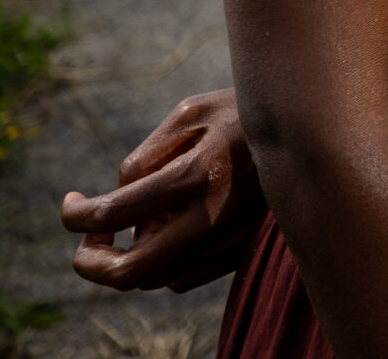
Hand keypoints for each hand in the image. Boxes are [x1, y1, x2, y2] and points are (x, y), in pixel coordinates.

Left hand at [60, 88, 265, 292]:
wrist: (316, 127)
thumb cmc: (244, 110)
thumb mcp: (191, 112)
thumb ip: (147, 156)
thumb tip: (119, 198)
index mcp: (196, 175)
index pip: (112, 214)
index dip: (76, 215)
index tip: (71, 205)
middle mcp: (213, 218)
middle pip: (130, 273)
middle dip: (92, 264)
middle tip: (88, 243)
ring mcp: (230, 240)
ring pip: (156, 278)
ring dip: (133, 257)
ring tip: (140, 222)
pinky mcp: (242, 252)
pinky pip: (184, 277)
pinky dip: (163, 262)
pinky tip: (170, 229)